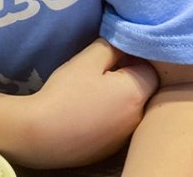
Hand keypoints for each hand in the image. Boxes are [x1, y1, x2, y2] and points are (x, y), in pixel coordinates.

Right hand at [13, 39, 157, 167]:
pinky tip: (84, 114)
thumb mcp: (86, 61)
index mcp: (136, 93)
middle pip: (140, 89)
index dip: (130, 58)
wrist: (43, 136)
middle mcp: (138, 117)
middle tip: (95, 74)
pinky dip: (106, 117)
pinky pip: (115, 126)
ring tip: (87, 95)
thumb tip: (125, 43)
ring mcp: (126, 136)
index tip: (108, 58)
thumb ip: (110, 47)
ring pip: (128, 108)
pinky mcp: (112, 149)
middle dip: (124, 79)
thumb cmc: (65, 94)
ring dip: (115, 99)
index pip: (149, 68)